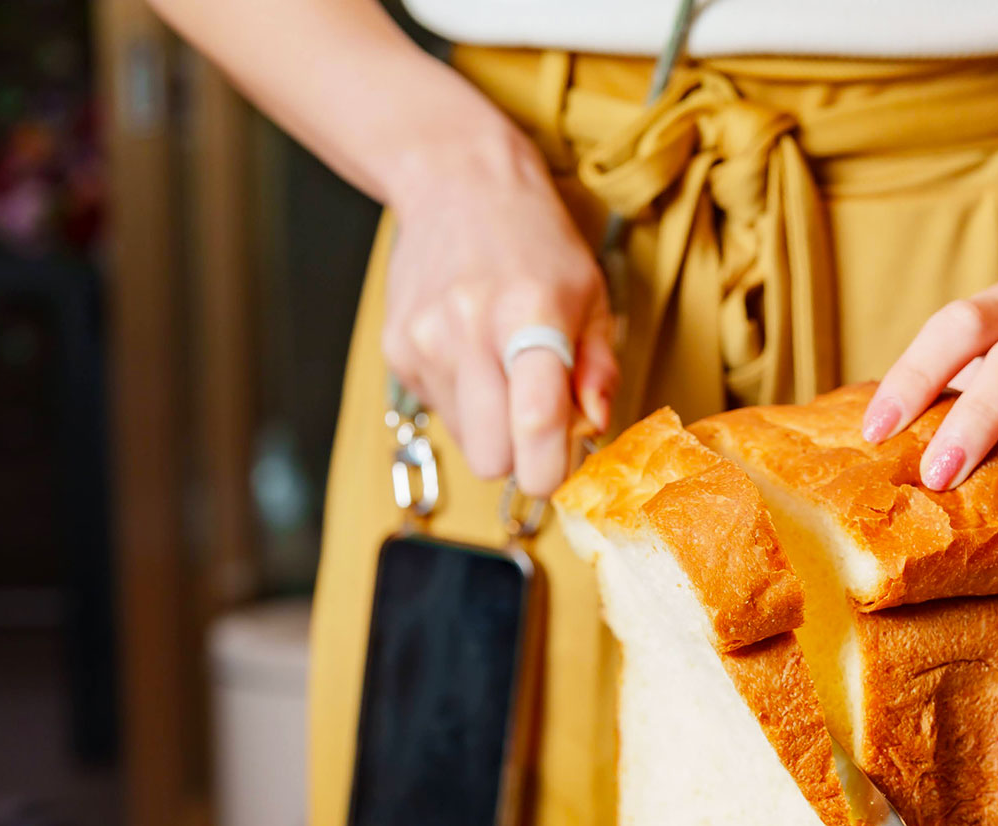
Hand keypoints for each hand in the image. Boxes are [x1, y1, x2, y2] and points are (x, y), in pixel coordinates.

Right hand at [381, 131, 616, 496]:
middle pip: (490, 457)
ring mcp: (425, 342)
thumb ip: (600, 367)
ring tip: (505, 374)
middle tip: (539, 429)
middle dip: (519, 459)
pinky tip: (474, 356)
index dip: (552, 469)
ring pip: (465, 441)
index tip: (563, 471)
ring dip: (492, 427)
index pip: (536, 423)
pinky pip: (439, 411)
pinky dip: (463, 401)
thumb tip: (593, 426)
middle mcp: (469, 331)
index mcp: (529, 314)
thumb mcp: (591, 292)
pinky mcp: (397, 350)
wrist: (457, 181)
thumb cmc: (533, 239)